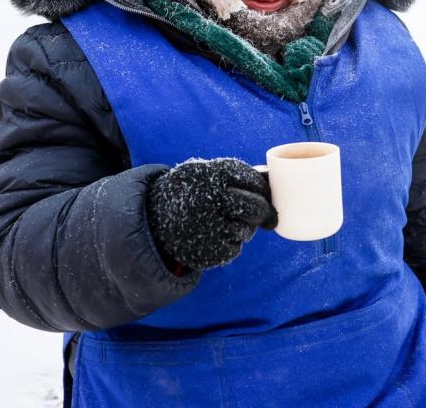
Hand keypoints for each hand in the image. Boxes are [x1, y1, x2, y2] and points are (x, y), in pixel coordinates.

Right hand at [146, 158, 276, 269]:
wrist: (152, 218)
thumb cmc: (191, 193)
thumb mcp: (206, 174)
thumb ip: (237, 176)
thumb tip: (273, 182)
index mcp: (213, 174)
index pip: (254, 181)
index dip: (262, 189)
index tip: (262, 193)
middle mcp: (212, 198)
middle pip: (255, 206)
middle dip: (263, 212)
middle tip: (266, 216)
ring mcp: (210, 225)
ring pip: (246, 229)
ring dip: (242, 228)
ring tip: (220, 222)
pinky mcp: (210, 250)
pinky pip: (234, 247)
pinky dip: (228, 244)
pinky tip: (211, 236)